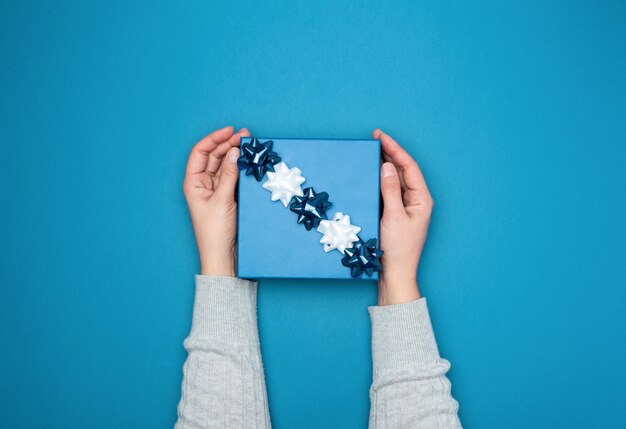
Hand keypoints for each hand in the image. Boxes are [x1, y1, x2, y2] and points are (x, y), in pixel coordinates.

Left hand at [183, 125, 249, 276]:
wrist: (223, 257)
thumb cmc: (215, 232)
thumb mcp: (222, 200)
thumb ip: (229, 175)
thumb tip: (234, 152)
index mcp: (193, 183)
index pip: (201, 152)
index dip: (214, 139)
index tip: (230, 131)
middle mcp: (203, 184)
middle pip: (215, 156)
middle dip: (228, 144)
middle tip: (246, 136)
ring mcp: (217, 191)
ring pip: (226, 166)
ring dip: (236, 155)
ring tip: (250, 145)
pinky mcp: (229, 198)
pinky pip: (235, 178)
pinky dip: (242, 168)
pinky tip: (250, 162)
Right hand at [374, 129, 433, 305]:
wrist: (395, 274)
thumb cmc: (398, 249)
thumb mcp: (393, 217)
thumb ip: (390, 190)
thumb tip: (386, 167)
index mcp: (422, 199)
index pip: (409, 167)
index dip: (395, 149)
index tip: (381, 137)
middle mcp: (415, 200)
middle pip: (402, 170)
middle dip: (389, 154)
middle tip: (374, 139)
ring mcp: (405, 207)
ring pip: (394, 180)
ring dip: (383, 165)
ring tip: (371, 152)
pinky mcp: (395, 214)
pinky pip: (388, 191)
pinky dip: (379, 180)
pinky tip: (370, 174)